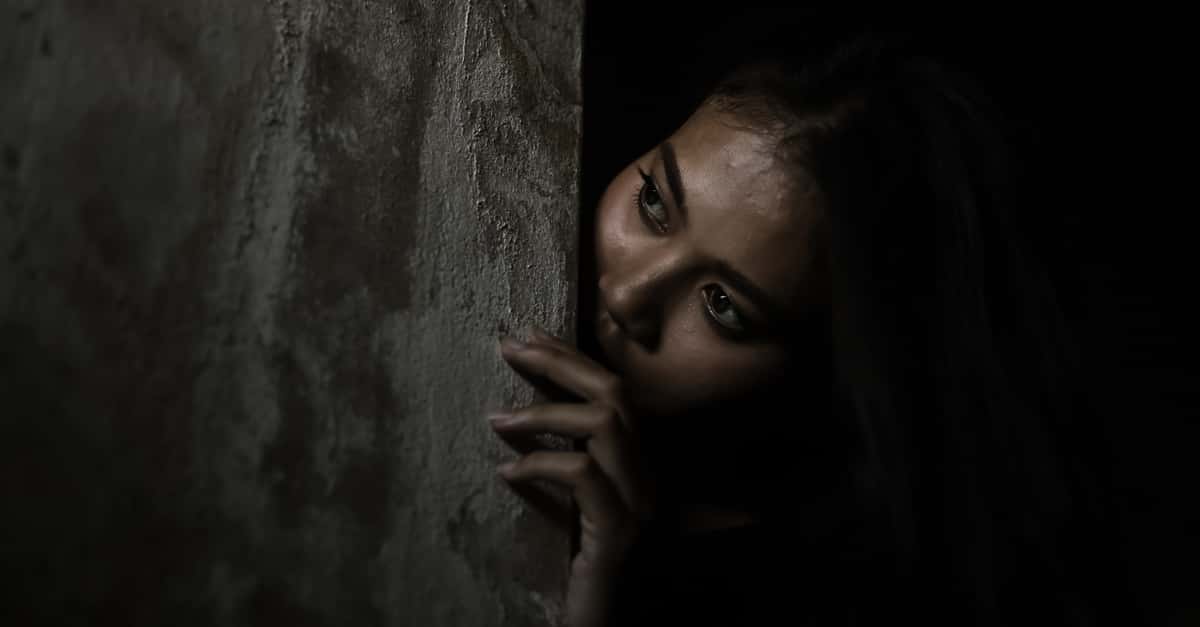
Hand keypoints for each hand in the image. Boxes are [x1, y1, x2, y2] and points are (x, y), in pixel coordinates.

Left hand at [492, 327, 653, 626]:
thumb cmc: (581, 581)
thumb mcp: (571, 516)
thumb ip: (561, 474)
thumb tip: (513, 422)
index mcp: (639, 472)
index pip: (617, 396)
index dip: (573, 360)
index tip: (529, 336)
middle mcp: (651, 483)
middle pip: (616, 396)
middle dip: (560, 362)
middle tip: (508, 345)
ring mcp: (642, 509)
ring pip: (605, 426)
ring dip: (544, 414)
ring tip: (496, 420)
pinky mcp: (622, 537)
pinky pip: (583, 475)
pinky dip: (541, 464)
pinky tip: (507, 473)